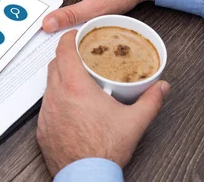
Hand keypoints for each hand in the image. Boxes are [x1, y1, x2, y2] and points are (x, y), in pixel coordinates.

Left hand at [36, 30, 169, 175]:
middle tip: (79, 57)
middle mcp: (57, 96)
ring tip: (76, 82)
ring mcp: (47, 112)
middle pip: (54, 64)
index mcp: (76, 87)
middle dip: (65, 56)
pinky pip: (46, 106)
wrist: (86, 176)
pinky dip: (56, 100)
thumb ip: (151, 100)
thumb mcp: (134, 122)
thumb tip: (161, 87)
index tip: (75, 35)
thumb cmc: (105, 150)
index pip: (64, 51)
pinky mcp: (42, 128)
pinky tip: (70, 107)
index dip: (68, 38)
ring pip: (48, 85)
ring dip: (59, 78)